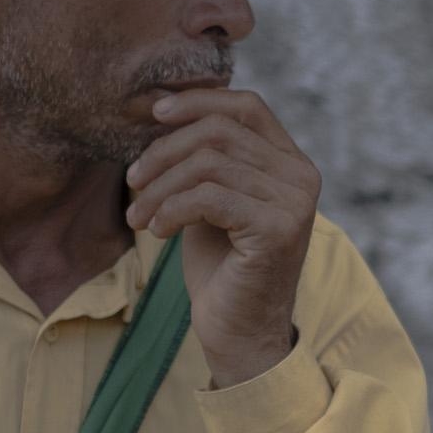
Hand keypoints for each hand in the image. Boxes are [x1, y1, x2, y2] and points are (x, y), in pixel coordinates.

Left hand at [125, 88, 318, 387]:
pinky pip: (208, 198)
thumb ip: (204, 159)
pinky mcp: (278, 229)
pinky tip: (157, 232)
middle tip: (131, 182)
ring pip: (208, 164)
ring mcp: (294, 203)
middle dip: (163, 152)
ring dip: (159, 188)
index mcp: (290, 163)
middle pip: (219, 132)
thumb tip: (162, 108)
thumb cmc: (221, 268)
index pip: (247, 106)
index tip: (153, 113)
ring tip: (137, 216)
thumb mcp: (210, 200)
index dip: (198, 101)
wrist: (238, 332)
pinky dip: (171, 210)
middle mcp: (301, 177)